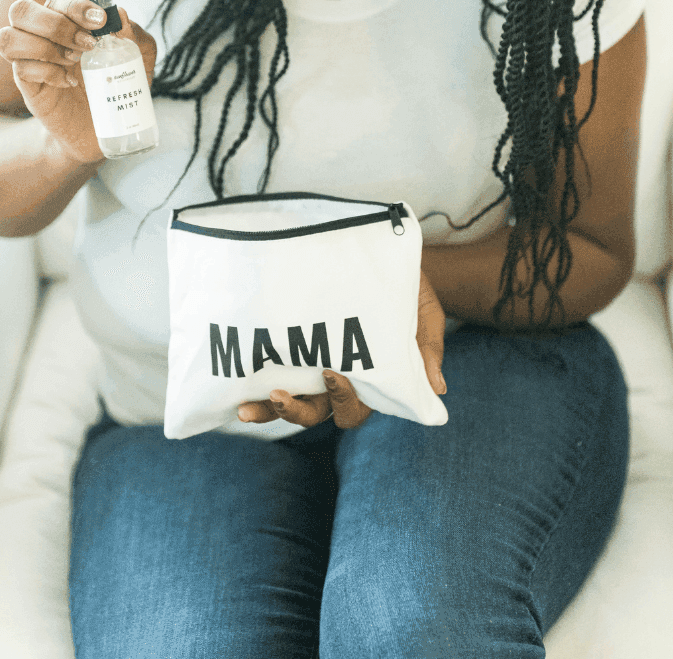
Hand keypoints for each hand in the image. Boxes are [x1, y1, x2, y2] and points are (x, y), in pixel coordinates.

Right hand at [0, 0, 157, 165]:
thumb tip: (121, 15)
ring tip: (74, 61)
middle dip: (55, 23)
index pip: (56, 0)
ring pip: (8, 37)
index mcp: (66, 22)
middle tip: (87, 44)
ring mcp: (30, 60)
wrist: (104, 126)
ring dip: (45, 46)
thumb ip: (134, 36)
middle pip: (20, 10)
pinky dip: (47, 72)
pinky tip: (68, 82)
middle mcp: (41, 36)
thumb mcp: (137, 59)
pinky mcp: (28, 86)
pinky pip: (20, 69)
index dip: (75, 5)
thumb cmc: (115, 86)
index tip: (100, 20)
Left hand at [236, 268, 447, 428]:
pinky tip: (236, 386)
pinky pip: (277, 372)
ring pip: (294, 402)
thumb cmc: (409, 289)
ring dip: (270, 410)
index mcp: (373, 377)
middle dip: (298, 411)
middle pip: (319, 413)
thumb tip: (436, 388)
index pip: (357, 405)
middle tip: (279, 394)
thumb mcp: (424, 313)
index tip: (331, 372)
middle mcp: (341, 378)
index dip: (343, 398)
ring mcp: (317, 366)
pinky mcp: (299, 347)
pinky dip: (257, 385)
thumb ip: (425, 347)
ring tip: (246, 408)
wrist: (388, 259)